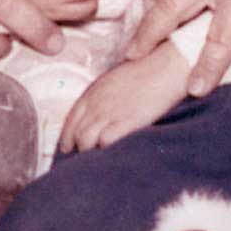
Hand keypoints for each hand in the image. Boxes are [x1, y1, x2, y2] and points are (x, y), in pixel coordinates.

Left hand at [59, 41, 188, 152]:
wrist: (164, 66)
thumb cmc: (145, 71)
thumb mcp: (115, 80)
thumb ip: (103, 96)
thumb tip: (98, 113)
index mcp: (93, 92)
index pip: (71, 120)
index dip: (66, 137)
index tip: (67, 148)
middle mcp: (97, 103)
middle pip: (76, 134)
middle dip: (77, 149)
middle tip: (83, 161)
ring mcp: (110, 113)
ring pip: (86, 141)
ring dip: (90, 153)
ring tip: (98, 163)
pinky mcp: (126, 122)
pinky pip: (105, 142)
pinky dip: (106, 151)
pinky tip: (113, 155)